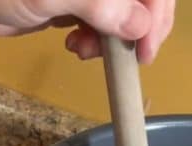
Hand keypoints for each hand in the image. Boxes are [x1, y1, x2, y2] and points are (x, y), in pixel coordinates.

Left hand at [0, 1, 174, 63]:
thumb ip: (101, 5)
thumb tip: (140, 24)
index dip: (155, 10)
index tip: (147, 45)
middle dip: (136, 26)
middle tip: (127, 59)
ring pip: (120, 12)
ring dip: (113, 37)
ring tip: (85, 51)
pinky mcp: (69, 3)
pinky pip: (98, 23)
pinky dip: (94, 39)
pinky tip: (76, 46)